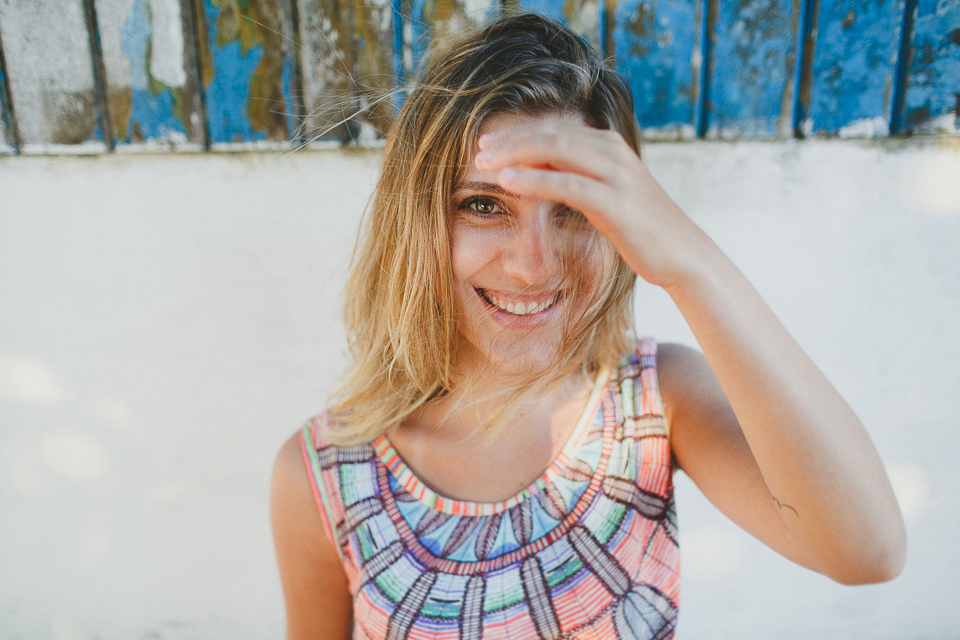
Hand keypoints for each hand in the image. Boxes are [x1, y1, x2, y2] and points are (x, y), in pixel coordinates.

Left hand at [474, 118, 713, 289]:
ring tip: (483, 162)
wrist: (682, 253)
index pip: (556, 130)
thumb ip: (576, 178)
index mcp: (609, 146)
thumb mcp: (604, 196)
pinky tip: (508, 181)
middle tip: (478, 149)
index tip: (487, 143)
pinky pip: (568, 183)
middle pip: (551, 134)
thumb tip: (535, 170)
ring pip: (556, 150)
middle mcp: (613, 152)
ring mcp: (617, 174)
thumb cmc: (639, 229)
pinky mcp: (617, 202)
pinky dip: (534, 179)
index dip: (518, 134)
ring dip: (515, 153)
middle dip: (511, 139)